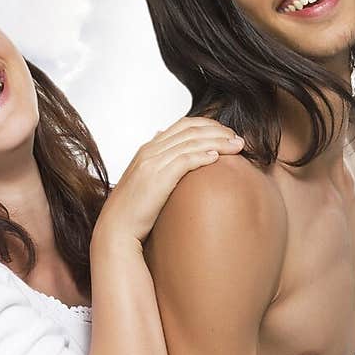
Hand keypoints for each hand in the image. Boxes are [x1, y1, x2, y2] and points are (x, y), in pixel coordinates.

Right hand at [95, 117, 242, 246]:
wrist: (116, 230)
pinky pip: (185, 159)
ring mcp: (152, 163)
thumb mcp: (145, 182)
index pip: (184, 125)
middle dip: (218, 131)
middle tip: (238, 139)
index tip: (227, 134)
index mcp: (148, 149)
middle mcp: (150, 151)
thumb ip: (157, 164)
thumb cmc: (132, 211)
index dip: (209, 125)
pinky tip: (217, 158)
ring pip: (191, 142)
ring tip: (237, 146)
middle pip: (191, 129)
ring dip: (218, 141)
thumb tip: (167, 150)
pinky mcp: (157, 177)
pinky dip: (203, 156)